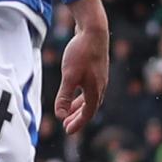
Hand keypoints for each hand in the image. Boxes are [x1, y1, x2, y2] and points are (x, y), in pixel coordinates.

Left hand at [54, 4, 109, 136]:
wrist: (93, 31)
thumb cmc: (81, 53)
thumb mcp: (69, 76)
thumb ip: (64, 96)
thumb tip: (60, 116)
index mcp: (95, 90)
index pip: (87, 113)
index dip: (77, 123)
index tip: (67, 131)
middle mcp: (100, 86)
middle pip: (89, 108)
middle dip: (77, 118)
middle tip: (66, 126)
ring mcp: (99, 78)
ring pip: (89, 98)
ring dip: (78, 107)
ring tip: (67, 113)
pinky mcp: (96, 70)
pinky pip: (89, 89)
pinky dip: (80, 96)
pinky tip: (73, 93)